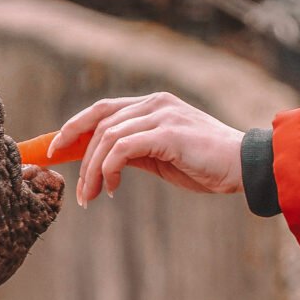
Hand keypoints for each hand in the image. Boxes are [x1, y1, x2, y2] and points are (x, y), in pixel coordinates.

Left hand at [48, 92, 244, 205]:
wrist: (245, 167)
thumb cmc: (207, 165)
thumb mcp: (163, 156)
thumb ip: (135, 151)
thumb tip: (104, 161)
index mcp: (154, 104)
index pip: (103, 109)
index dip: (74, 127)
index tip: (54, 150)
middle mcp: (155, 103)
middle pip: (99, 122)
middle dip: (77, 154)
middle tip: (74, 187)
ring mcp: (162, 115)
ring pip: (107, 138)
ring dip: (92, 170)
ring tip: (91, 196)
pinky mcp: (168, 133)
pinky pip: (122, 148)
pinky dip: (109, 169)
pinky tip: (112, 188)